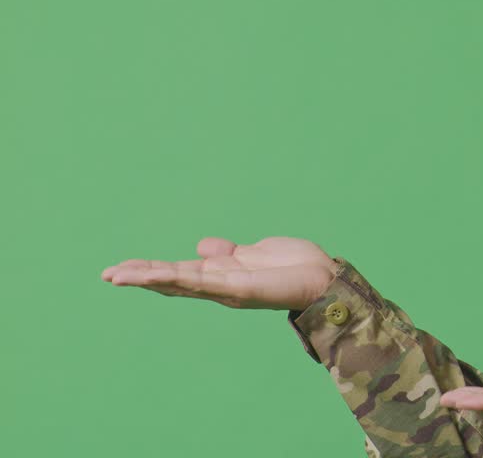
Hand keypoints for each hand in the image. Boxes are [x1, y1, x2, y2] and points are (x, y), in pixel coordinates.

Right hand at [101, 236, 339, 310]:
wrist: (323, 278)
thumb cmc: (294, 266)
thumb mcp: (254, 253)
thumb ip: (227, 253)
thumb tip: (202, 247)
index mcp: (221, 274)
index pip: (178, 273)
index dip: (150, 271)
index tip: (121, 268)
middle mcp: (219, 285)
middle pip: (171, 281)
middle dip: (139, 277)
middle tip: (106, 274)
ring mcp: (226, 288)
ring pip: (178, 283)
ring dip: (147, 279)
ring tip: (117, 276)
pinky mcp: (238, 288)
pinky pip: (202, 282)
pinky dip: (176, 279)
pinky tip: (154, 276)